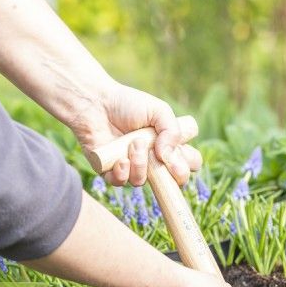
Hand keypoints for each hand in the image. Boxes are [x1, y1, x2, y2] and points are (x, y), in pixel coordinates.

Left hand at [69, 82, 201, 186]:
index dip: (188, 165)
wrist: (96, 103)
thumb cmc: (128, 104)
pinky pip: (122, 183)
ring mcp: (132, 168)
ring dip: (140, 163)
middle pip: (171, 182)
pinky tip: (120, 158)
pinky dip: (123, 172)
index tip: (179, 156)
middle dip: (170, 175)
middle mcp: (152, 161)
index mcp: (168, 146)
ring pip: (143, 182)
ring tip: (133, 143)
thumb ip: (172, 131)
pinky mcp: (111, 172)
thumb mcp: (159, 111)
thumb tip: (169, 157)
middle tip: (162, 159)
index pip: (189, 164)